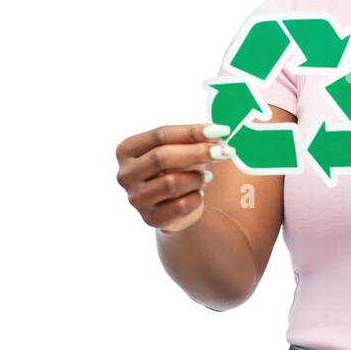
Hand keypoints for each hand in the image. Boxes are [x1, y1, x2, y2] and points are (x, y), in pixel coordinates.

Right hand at [115, 123, 232, 233]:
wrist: (175, 208)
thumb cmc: (177, 170)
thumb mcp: (181, 150)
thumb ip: (194, 141)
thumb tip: (217, 136)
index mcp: (127, 150)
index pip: (160, 135)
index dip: (192, 132)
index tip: (221, 130)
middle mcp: (125, 174)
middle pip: (161, 157)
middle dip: (197, 152)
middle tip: (225, 151)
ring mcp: (135, 198)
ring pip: (171, 183)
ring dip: (197, 178)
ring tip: (206, 178)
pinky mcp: (150, 219)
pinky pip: (181, 206)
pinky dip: (197, 197)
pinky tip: (199, 194)